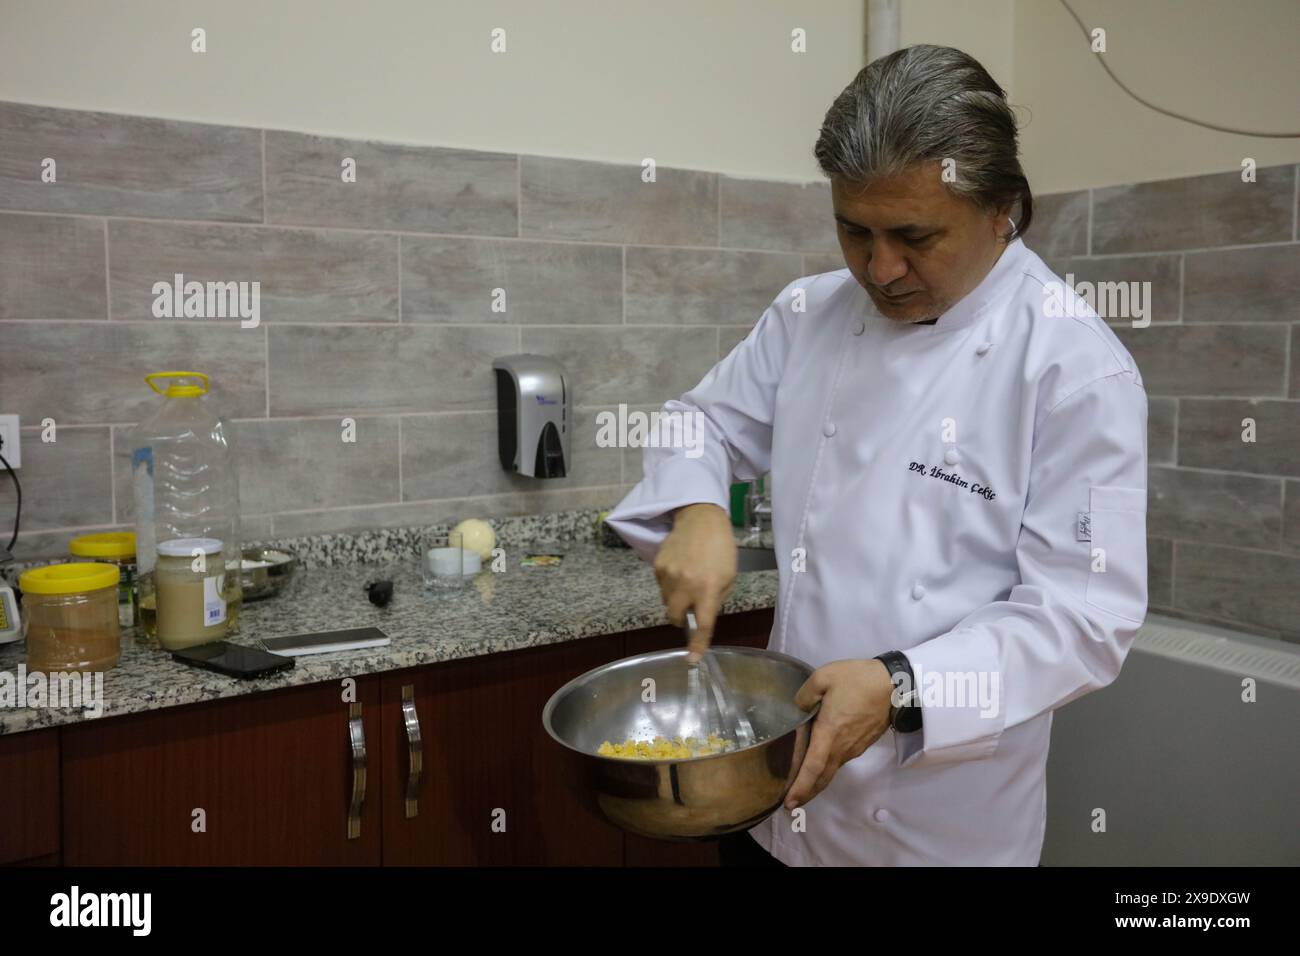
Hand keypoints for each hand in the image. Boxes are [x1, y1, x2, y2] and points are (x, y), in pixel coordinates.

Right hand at [654, 503, 736, 660]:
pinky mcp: (657, 566)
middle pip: (674, 617)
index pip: (702, 624)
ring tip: (687, 580)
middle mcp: (686, 584)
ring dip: (676, 599)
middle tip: (689, 608)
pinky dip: (670, 584)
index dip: (697, 643)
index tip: (692, 659)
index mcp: (708, 588)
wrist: (700, 518)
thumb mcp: (729, 577)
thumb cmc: (721, 549)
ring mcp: (668, 575)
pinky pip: (661, 586)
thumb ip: (715, 600)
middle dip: (680, 619)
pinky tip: (680, 568)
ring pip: (666, 601)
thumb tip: (701, 616)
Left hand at [784, 659, 894, 809]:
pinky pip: (841, 761)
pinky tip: (820, 764)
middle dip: (807, 793)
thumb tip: (797, 707)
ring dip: (817, 782)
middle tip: (791, 804)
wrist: (895, 684)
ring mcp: (854, 747)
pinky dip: (828, 769)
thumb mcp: (824, 677)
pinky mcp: (863, 744)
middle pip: (822, 777)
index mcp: (830, 732)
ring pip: (832, 770)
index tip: (789, 802)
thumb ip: (804, 694)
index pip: (813, 767)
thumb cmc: (858, 679)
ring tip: (802, 786)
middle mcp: (842, 746)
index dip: (801, 786)